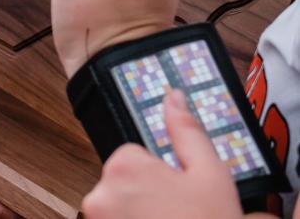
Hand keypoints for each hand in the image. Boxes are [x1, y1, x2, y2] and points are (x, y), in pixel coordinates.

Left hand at [82, 89, 241, 218]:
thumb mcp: (209, 176)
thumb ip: (186, 132)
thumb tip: (172, 96)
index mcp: (124, 164)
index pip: (134, 157)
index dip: (160, 177)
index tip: (177, 195)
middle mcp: (99, 190)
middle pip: (122, 183)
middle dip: (145, 197)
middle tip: (174, 215)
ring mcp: (94, 217)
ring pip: (115, 207)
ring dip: (134, 214)